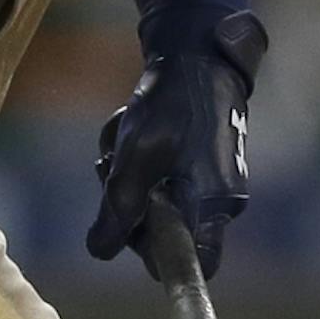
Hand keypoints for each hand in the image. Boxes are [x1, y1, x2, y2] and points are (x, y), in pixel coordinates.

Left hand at [87, 10, 266, 279]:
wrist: (197, 53)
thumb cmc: (171, 105)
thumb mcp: (135, 158)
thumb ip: (119, 209)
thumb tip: (100, 251)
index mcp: (212, 206)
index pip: (198, 265)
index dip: (162, 262)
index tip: (131, 237)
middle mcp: (219, 200)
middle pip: (162, 231)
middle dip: (128, 202)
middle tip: (110, 166)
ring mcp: (210, 180)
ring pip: (153, 198)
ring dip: (126, 171)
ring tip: (122, 131)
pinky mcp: (199, 161)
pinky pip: (159, 173)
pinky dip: (138, 154)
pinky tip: (130, 124)